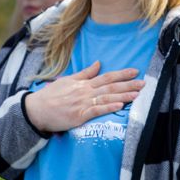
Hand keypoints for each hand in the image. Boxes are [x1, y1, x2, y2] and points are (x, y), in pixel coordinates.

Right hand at [23, 61, 144, 132]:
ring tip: (137, 94)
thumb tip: (98, 63)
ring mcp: (82, 103)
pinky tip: (119, 106)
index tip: (135, 71)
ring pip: (106, 98)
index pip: (106, 77)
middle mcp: (85, 92)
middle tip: (144, 83)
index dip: (121, 74)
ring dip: (123, 95)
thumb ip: (84, 73)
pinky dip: (108, 107)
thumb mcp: (67, 80)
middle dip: (128, 85)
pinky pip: (96, 111)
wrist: (36, 110)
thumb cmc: (51, 96)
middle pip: (110, 86)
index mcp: (83, 83)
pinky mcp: (79, 116)